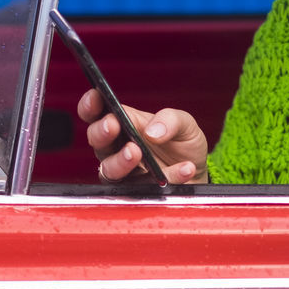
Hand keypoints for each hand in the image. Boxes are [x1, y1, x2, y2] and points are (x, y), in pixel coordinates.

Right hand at [77, 89, 207, 183]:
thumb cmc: (183, 144)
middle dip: (101, 132)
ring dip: (120, 161)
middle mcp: (118, 147)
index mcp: (124, 124)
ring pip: (108, 169)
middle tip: (113, 125)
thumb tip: (152, 131)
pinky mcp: (137, 192)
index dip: (90, 104)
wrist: (197, 171)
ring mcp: (124, 172)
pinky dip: (167, 177)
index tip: (96, 96)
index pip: (97, 113)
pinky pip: (142, 188)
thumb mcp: (185, 124)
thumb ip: (170, 120)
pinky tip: (184, 168)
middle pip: (96, 139)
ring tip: (137, 152)